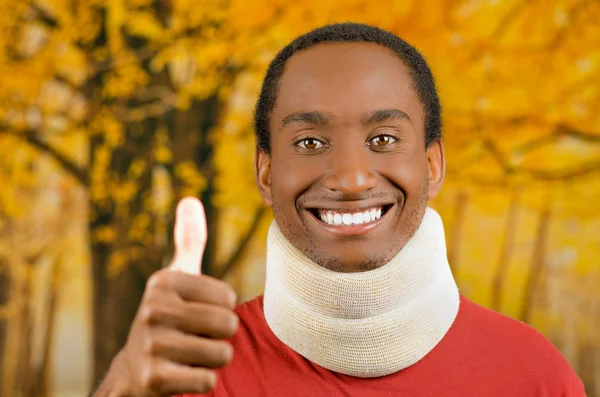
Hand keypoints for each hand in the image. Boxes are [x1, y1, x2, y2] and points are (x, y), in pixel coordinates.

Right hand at [103, 197, 238, 396]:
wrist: (135, 369)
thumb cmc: (168, 316)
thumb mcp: (176, 277)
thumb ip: (189, 241)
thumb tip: (190, 199)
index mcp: (163, 282)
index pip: (228, 298)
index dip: (221, 309)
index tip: (196, 312)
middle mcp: (153, 309)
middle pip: (228, 326)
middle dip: (219, 336)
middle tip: (194, 336)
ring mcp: (151, 345)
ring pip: (222, 354)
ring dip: (212, 359)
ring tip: (188, 355)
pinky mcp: (154, 379)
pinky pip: (208, 380)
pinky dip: (202, 381)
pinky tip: (181, 374)